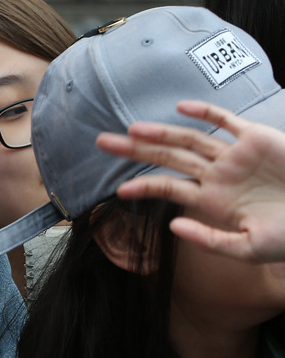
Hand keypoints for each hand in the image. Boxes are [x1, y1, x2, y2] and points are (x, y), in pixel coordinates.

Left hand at [95, 100, 284, 262]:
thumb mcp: (247, 249)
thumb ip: (209, 240)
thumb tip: (172, 225)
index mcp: (211, 200)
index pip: (168, 189)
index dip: (144, 187)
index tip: (118, 190)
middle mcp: (217, 175)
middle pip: (168, 157)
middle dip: (135, 150)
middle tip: (101, 142)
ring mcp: (235, 155)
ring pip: (189, 139)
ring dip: (160, 132)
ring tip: (131, 129)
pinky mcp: (257, 138)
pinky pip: (226, 121)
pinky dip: (205, 113)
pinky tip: (181, 107)